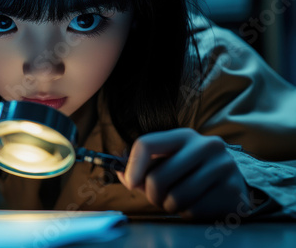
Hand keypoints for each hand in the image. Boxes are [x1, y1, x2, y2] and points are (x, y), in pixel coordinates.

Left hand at [116, 128, 250, 218]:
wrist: (233, 182)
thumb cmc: (191, 172)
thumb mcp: (169, 161)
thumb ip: (143, 165)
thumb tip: (117, 169)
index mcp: (184, 135)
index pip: (146, 144)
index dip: (132, 167)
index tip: (130, 183)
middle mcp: (206, 145)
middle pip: (156, 178)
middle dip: (152, 195)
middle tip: (159, 197)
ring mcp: (222, 166)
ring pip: (175, 198)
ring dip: (170, 206)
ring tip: (178, 200)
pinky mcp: (232, 190)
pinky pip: (194, 210)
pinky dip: (189, 213)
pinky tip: (198, 204)